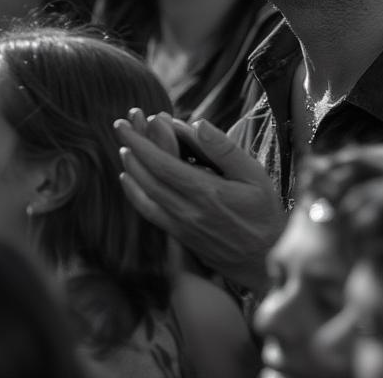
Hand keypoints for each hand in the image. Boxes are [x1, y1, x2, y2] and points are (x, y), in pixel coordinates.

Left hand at [114, 112, 285, 292]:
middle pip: (148, 177)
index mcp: (207, 192)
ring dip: (131, 170)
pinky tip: (129, 181)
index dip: (140, 143)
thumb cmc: (263, 211)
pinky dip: (135, 195)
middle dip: (131, 149)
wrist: (264, 258)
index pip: (162, 163)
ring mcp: (182, 226)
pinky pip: (151, 213)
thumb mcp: (254, 174)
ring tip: (124, 149)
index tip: (125, 125)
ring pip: (146, 195)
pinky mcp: (181, 237)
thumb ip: (224, 149)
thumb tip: (197, 124)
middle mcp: (189, 211)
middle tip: (118, 127)